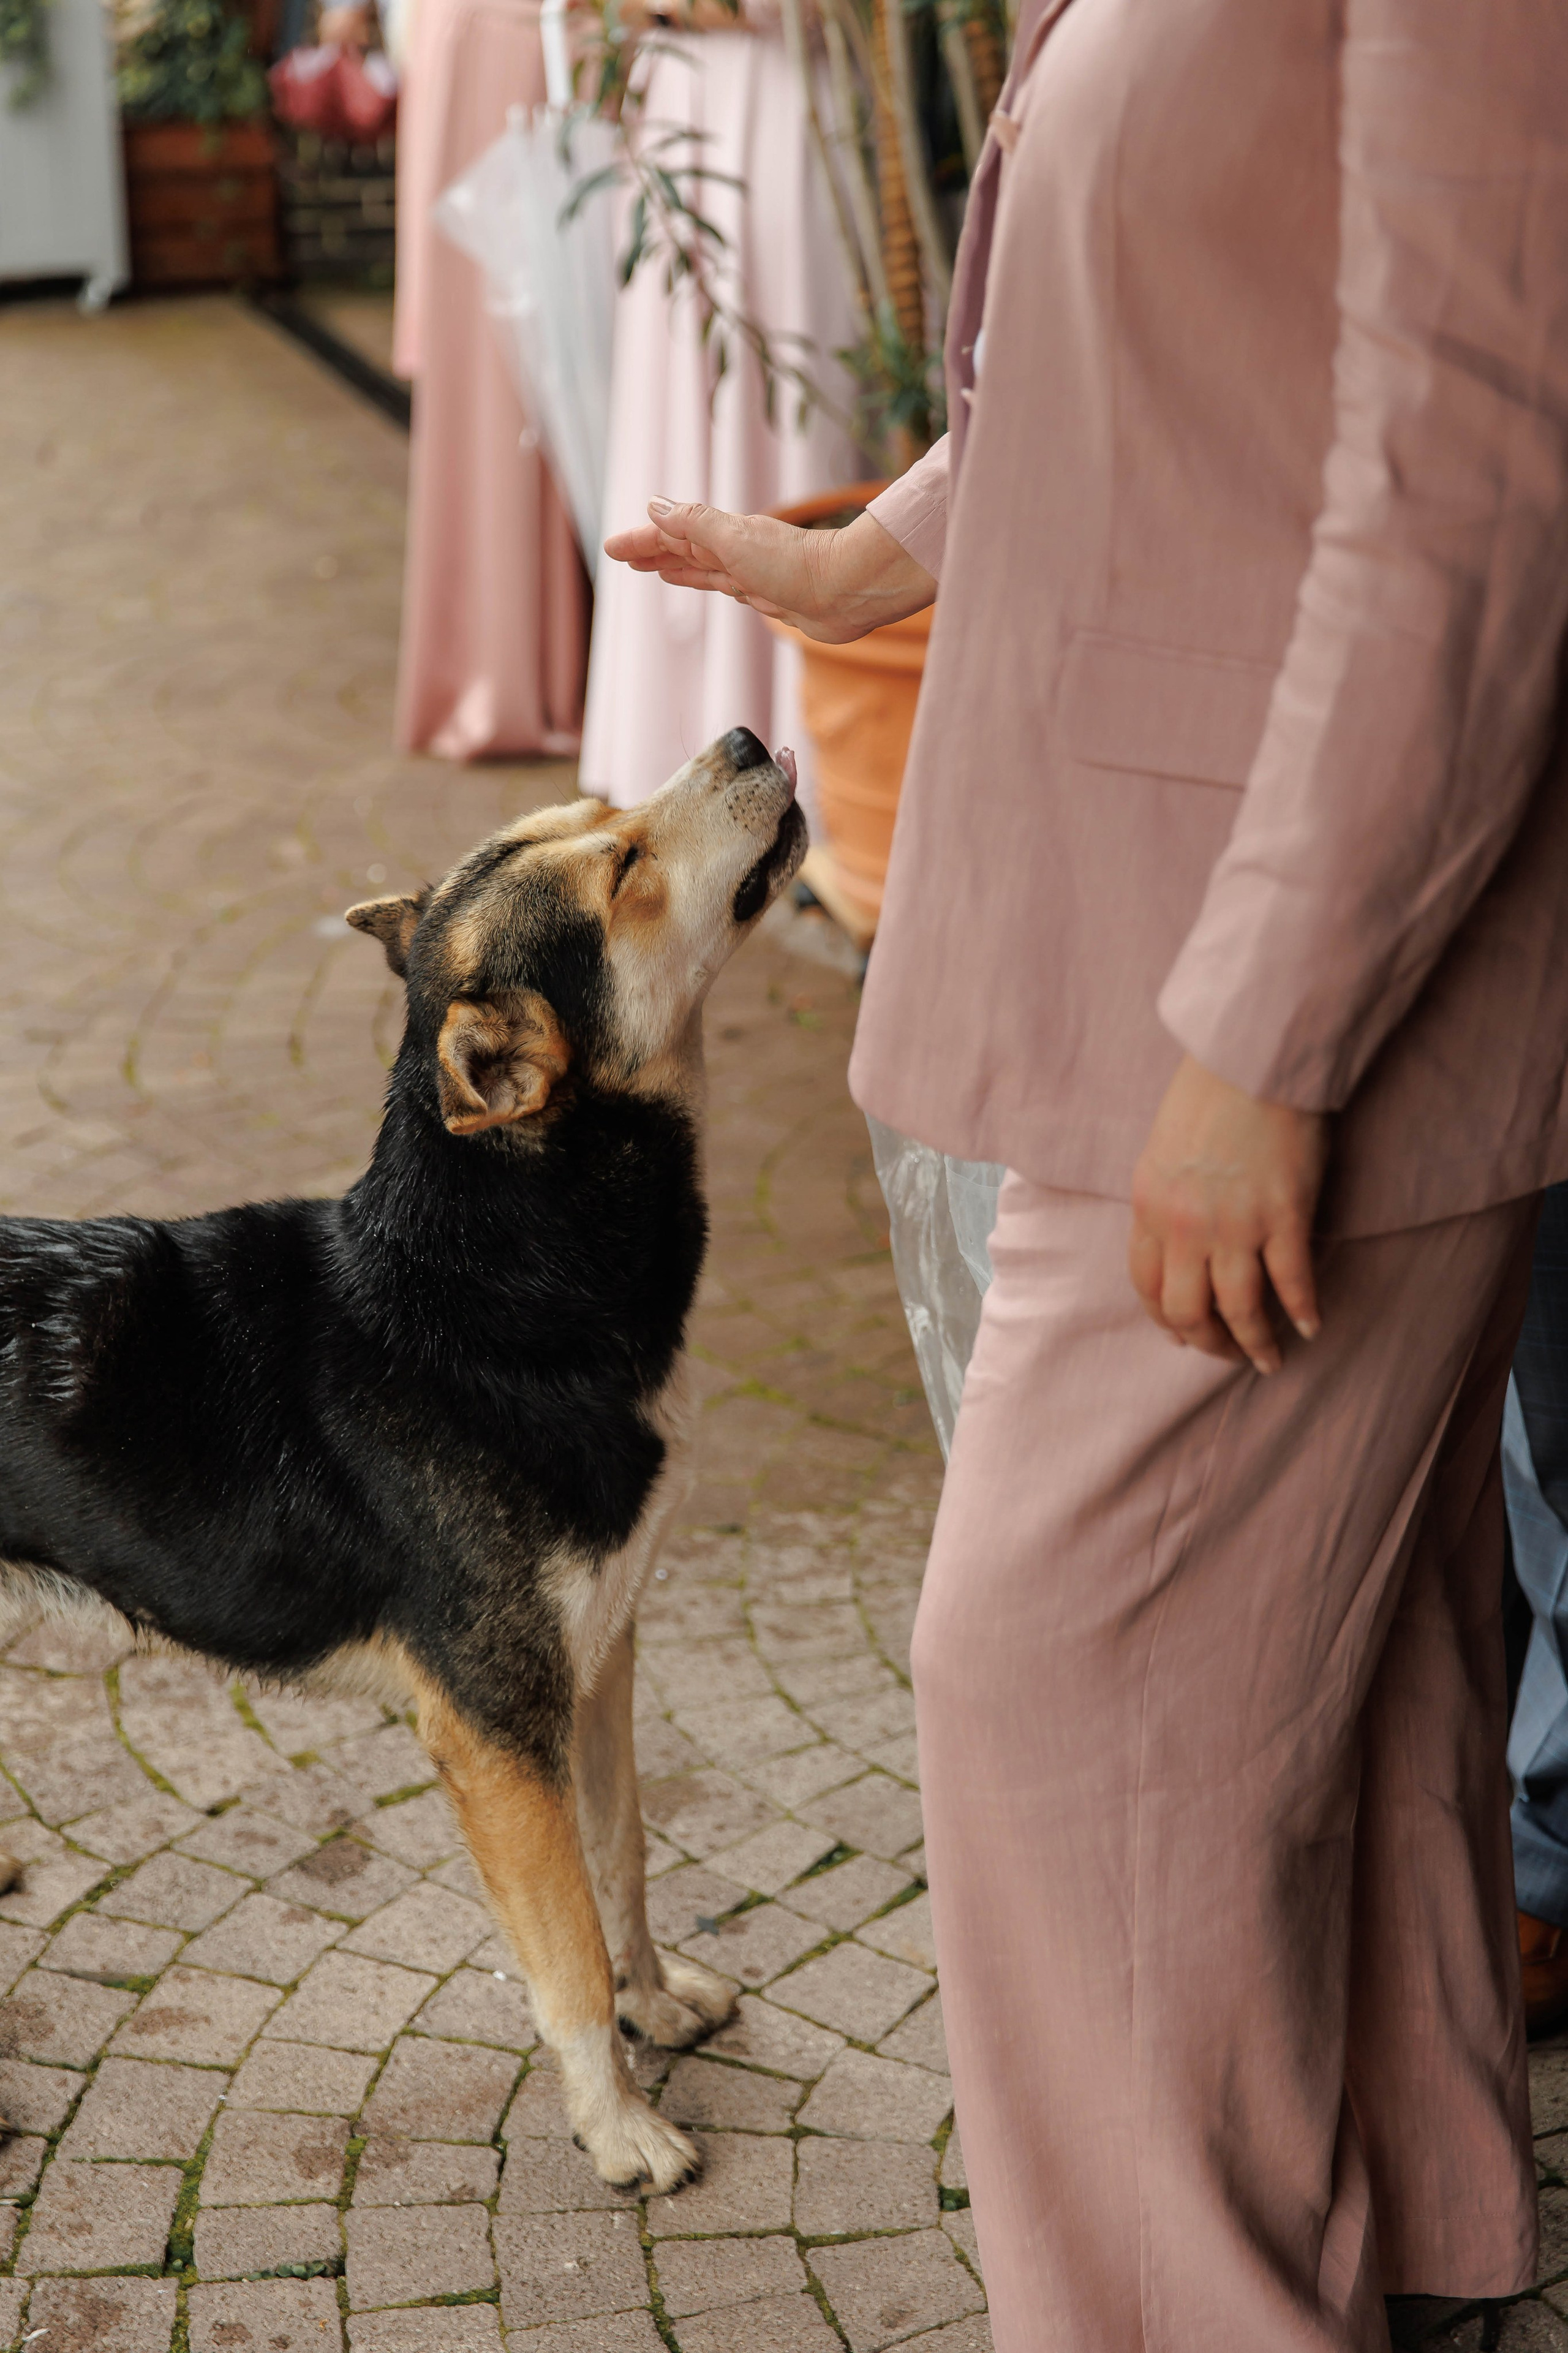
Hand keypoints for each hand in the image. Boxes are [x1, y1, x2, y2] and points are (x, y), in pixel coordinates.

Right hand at [602, 500, 936, 644]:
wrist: (846, 591)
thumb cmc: (796, 565)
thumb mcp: (735, 540)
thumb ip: (695, 524)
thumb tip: (654, 506)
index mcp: (725, 534)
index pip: (672, 534)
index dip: (642, 540)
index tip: (613, 547)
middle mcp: (735, 550)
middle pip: (683, 548)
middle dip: (652, 550)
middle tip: (621, 554)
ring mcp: (750, 572)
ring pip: (700, 566)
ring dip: (673, 564)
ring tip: (649, 567)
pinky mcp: (767, 595)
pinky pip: (722, 584)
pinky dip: (703, 580)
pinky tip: (697, 579)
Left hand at [1128, 1055, 1328, 1374]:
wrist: (1252, 1058)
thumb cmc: (1207, 1094)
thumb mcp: (1161, 1150)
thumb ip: (1164, 1199)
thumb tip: (1175, 1243)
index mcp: (1149, 1207)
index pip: (1147, 1285)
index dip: (1164, 1319)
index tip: (1180, 1335)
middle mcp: (1186, 1225)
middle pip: (1189, 1310)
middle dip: (1207, 1342)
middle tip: (1226, 1354)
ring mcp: (1236, 1224)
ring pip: (1240, 1309)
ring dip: (1256, 1342)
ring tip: (1269, 1359)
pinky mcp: (1284, 1216)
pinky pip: (1292, 1282)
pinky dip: (1303, 1311)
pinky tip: (1310, 1326)